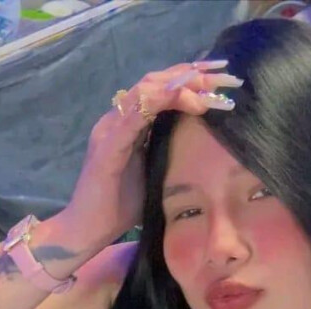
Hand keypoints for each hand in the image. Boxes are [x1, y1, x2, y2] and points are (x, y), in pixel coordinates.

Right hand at [64, 61, 243, 248]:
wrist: (88, 230)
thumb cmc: (120, 208)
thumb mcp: (155, 174)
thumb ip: (170, 154)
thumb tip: (204, 147)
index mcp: (127, 125)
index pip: (158, 89)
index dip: (188, 78)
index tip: (219, 79)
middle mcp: (116, 120)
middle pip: (154, 82)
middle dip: (190, 75)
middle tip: (222, 77)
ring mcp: (109, 130)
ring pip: (145, 90)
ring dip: (179, 85)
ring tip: (208, 88)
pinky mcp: (107, 146)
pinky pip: (134, 115)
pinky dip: (161, 101)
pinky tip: (185, 98)